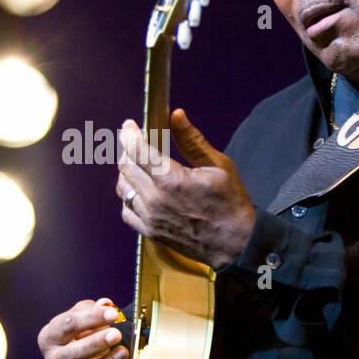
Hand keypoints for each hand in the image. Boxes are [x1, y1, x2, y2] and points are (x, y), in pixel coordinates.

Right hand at [37, 298, 128, 358]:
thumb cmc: (75, 334)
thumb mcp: (78, 317)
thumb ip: (91, 309)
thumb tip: (105, 304)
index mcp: (49, 336)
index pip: (68, 325)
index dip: (92, 318)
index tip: (113, 314)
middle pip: (72, 354)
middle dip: (96, 343)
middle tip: (116, 334)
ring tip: (123, 352)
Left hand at [116, 109, 255, 269]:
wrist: (235, 243)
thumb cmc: (230, 203)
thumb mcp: (218, 166)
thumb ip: (192, 140)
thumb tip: (176, 115)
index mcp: (171, 180)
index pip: (137, 150)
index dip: (129, 134)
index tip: (129, 125)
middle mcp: (155, 200)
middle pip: (125, 167)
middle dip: (128, 150)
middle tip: (137, 143)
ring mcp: (150, 218)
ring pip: (123, 188)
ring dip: (127, 172)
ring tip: (140, 165)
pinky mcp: (150, 232)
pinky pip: (126, 211)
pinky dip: (128, 197)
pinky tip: (140, 191)